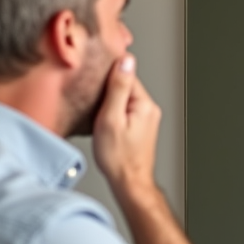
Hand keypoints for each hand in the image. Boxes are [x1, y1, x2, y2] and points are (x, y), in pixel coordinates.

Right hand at [93, 53, 161, 196]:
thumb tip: (125, 60)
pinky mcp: (140, 126)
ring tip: (100, 118)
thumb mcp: (111, 118)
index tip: (94, 86)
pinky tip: (105, 125)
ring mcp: (146, 118)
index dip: (105, 78)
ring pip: (123, 98)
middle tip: (95, 107)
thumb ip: (118, 88)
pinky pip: (124, 110)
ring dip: (109, 104)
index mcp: (144, 103)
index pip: (124, 75)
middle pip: (124, 86)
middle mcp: (149, 109)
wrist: (128, 182)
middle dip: (107, 92)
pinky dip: (112, 113)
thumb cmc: (118, 158)